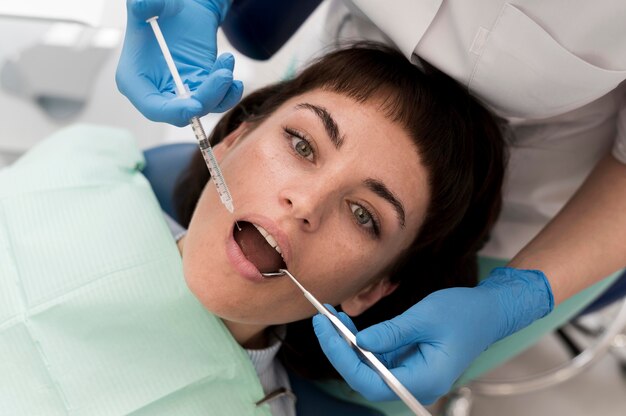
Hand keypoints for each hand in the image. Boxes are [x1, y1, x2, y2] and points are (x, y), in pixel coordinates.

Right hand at [116, 0, 242, 125]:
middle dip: (206, 99)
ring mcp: (180, 94)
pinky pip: (217, 101)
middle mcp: (157, 93)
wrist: (183, 9)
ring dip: (221, 91)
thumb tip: (143, 5)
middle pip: (182, 112)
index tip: (195, 106)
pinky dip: (228, 93)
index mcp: (135, 81)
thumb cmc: (161, 9)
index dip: (173, 111)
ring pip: (204, 107)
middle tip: (224, 77)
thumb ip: (144, 6)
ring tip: (227, 62)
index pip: (152, 107)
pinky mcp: (200, 89)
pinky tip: (233, 75)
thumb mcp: (150, 5)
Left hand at [313, 267, 553, 403]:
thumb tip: (358, 343)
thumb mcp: (425, 317)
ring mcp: (410, 375)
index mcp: (425, 379)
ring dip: (346, 345)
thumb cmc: (464, 314)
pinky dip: (360, 342)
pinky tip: (347, 324)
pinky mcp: (407, 364)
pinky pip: (377, 358)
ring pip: (368, 368)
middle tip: (321, 321)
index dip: (343, 359)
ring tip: (331, 318)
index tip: (327, 331)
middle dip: (339, 350)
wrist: (488, 313)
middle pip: (365, 378)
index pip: (371, 382)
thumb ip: (391, 333)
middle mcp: (415, 384)